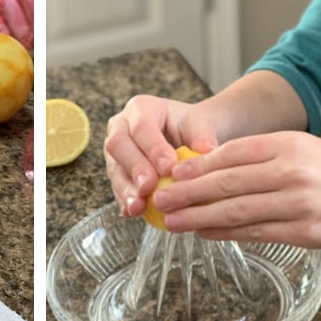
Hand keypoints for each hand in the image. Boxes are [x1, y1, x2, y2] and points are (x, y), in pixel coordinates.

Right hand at [104, 94, 220, 217]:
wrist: (185, 136)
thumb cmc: (191, 127)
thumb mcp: (200, 124)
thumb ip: (202, 134)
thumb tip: (207, 150)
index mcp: (141, 108)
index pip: (142, 127)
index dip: (153, 149)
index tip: (168, 168)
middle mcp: (121, 126)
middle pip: (118, 145)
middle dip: (134, 168)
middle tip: (148, 187)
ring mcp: (116, 150)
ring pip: (114, 168)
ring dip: (126, 189)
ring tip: (138, 206)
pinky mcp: (116, 171)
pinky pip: (116, 186)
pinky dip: (125, 200)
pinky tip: (133, 212)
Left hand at [159, 130, 320, 281]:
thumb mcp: (304, 150)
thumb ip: (262, 156)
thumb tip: (208, 168)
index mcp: (290, 144)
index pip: (233, 153)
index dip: (198, 165)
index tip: (171, 173)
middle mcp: (293, 172)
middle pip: (228, 183)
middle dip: (188, 193)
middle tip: (159, 198)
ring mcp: (299, 204)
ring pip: (237, 211)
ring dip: (199, 217)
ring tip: (172, 221)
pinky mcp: (305, 232)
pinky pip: (255, 233)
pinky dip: (225, 233)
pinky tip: (204, 233)